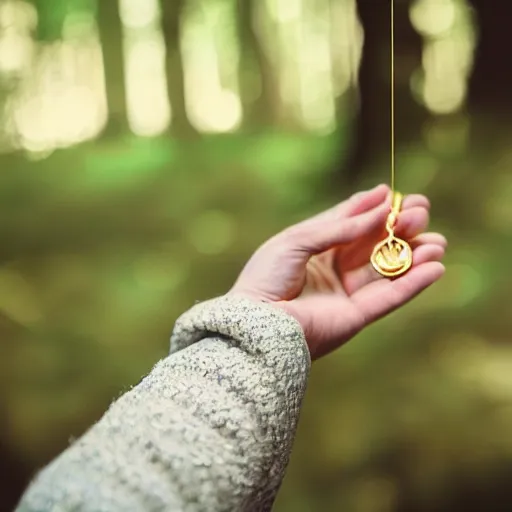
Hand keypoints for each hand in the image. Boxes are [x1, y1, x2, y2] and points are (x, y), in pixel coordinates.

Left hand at [229, 184, 445, 359]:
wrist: (257, 321)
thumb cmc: (267, 276)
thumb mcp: (298, 240)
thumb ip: (339, 226)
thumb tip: (380, 208)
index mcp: (315, 248)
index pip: (351, 223)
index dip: (372, 208)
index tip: (393, 194)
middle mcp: (334, 269)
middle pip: (374, 244)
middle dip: (399, 227)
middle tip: (421, 212)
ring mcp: (347, 292)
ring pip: (389, 270)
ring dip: (415, 254)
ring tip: (436, 240)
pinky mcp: (358, 316)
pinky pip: (392, 296)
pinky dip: (415, 282)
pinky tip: (435, 266)